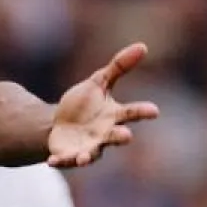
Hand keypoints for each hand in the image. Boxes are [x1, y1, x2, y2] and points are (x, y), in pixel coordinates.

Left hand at [47, 42, 158, 168]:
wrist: (62, 125)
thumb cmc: (86, 104)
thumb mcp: (99, 82)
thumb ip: (119, 67)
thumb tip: (142, 46)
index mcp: (114, 115)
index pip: (132, 112)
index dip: (143, 111)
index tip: (154, 110)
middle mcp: (104, 134)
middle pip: (115, 137)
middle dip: (120, 137)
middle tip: (127, 136)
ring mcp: (87, 147)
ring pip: (91, 154)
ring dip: (87, 156)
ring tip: (83, 159)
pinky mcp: (68, 155)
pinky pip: (64, 160)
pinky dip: (59, 161)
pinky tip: (51, 161)